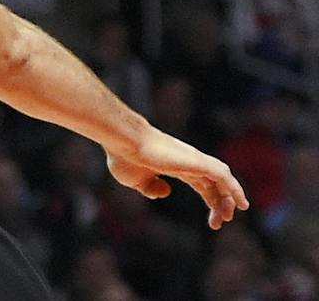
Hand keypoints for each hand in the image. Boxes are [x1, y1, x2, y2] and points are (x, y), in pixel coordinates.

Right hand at [106, 126, 248, 229]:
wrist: (123, 142)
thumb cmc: (124, 156)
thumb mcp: (134, 180)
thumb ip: (149, 187)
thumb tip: (165, 192)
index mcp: (175, 165)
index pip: (202, 184)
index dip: (211, 201)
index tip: (214, 221)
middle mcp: (188, 161)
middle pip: (215, 184)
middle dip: (221, 204)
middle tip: (222, 222)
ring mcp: (193, 160)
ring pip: (222, 178)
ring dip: (230, 198)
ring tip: (231, 215)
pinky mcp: (196, 161)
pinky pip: (223, 175)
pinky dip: (234, 188)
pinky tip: (239, 202)